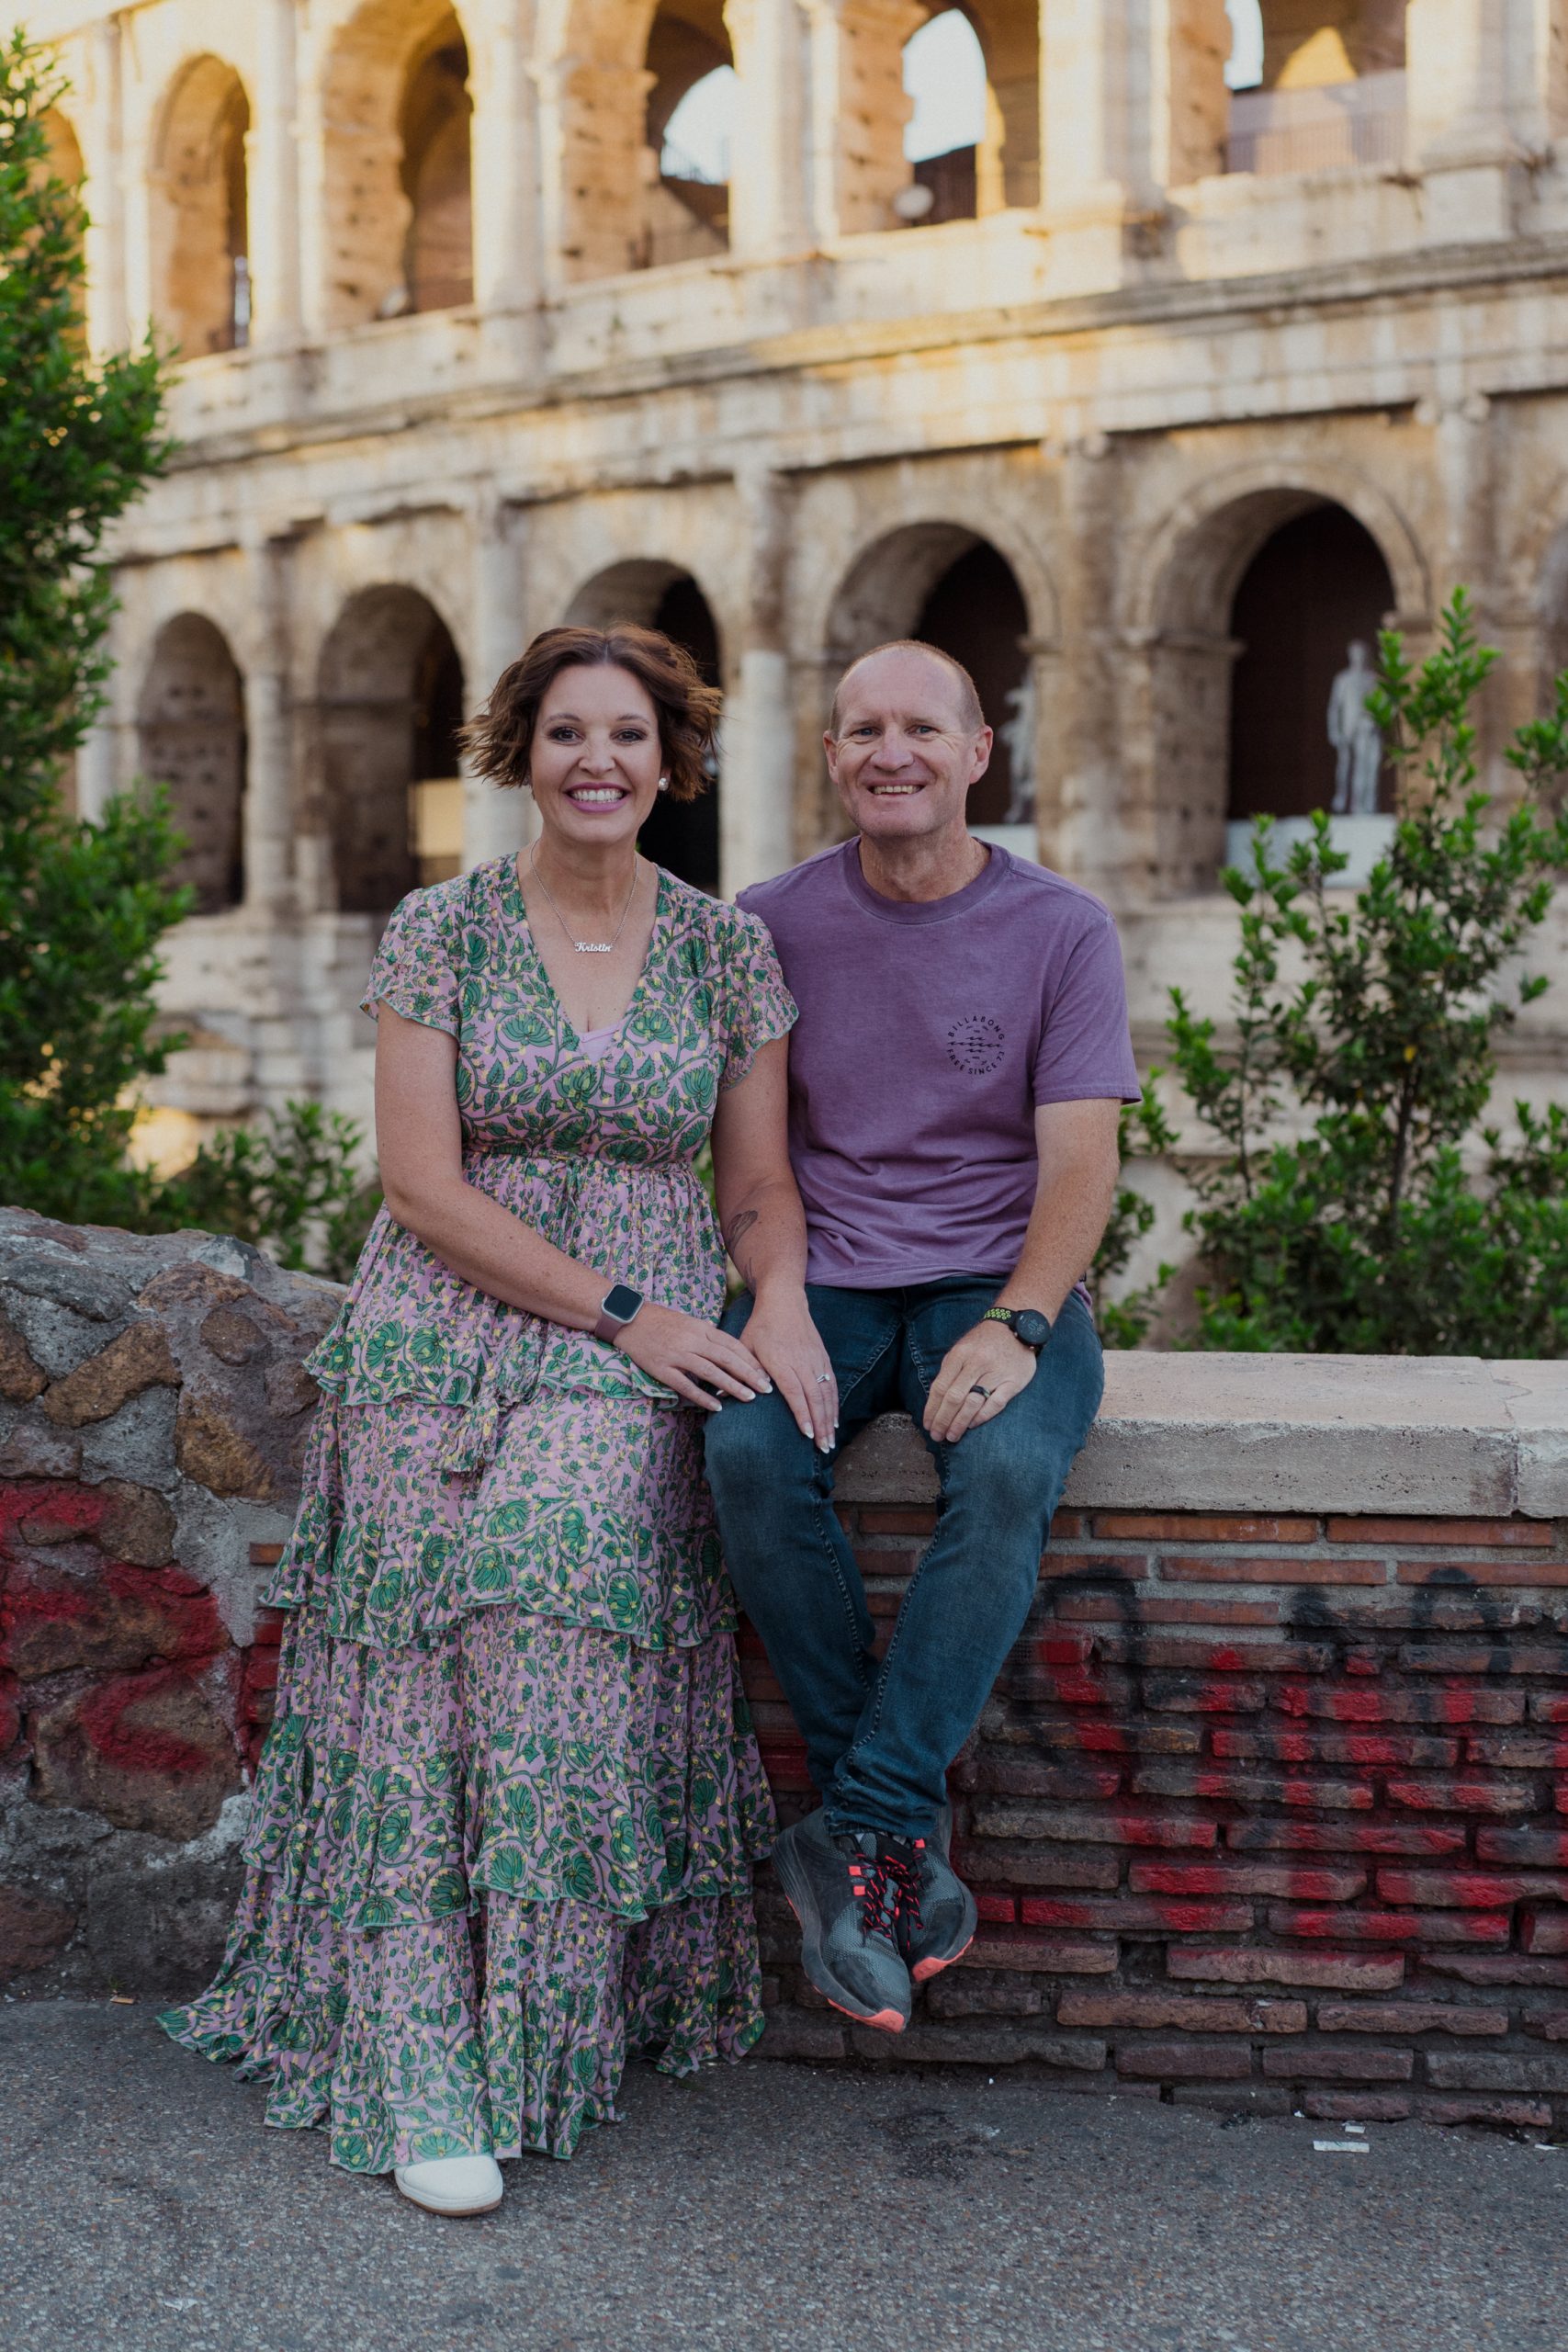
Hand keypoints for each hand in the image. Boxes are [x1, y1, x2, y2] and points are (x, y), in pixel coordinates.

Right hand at [615, 1301, 772, 1413]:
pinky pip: (685, 1385)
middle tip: (767, 1389)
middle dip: (749, 1374)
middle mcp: (692, 1340)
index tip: (766, 1373)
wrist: (629, 1319)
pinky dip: (702, 1397)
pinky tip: (716, 1407)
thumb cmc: (662, 1322)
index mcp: (701, 1328)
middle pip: (727, 1358)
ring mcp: (676, 1355)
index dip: (751, 1360)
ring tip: (749, 1399)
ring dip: (731, 1386)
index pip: (733, 1345)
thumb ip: (709, 1337)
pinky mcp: (661, 1368)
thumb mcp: (690, 1323)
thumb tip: (731, 1354)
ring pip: (710, 1372)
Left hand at [740, 1287, 837, 1450]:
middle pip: (815, 1398)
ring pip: (826, 1394)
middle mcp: (802, 1362)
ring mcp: (815, 1360)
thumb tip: (721, 1397)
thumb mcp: (744, 1346)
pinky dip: (834, 1404)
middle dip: (821, 1425)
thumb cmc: (761, 1326)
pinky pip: (832, 1385)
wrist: (784, 1302)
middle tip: (823, 1448)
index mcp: (782, 1361)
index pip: (795, 1392)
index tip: (807, 1434)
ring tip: (830, 1441)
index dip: (802, 1414)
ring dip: (830, 1419)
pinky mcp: (823, 1358)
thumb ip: (738, 1372)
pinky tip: (833, 1420)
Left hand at [923, 1319, 1036, 1443]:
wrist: (1016, 1327)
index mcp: (959, 1355)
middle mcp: (976, 1363)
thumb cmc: (984, 1342)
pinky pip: (995, 1404)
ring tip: (952, 1436)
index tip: (927, 1424)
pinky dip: (981, 1417)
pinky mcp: (1013, 1381)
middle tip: (937, 1435)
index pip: (940, 1387)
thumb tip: (935, 1401)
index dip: (932, 1409)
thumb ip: (949, 1371)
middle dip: (942, 1420)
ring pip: (972, 1403)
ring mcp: (996, 1372)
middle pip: (954, 1397)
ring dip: (959, 1423)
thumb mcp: (961, 1349)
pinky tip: (972, 1425)